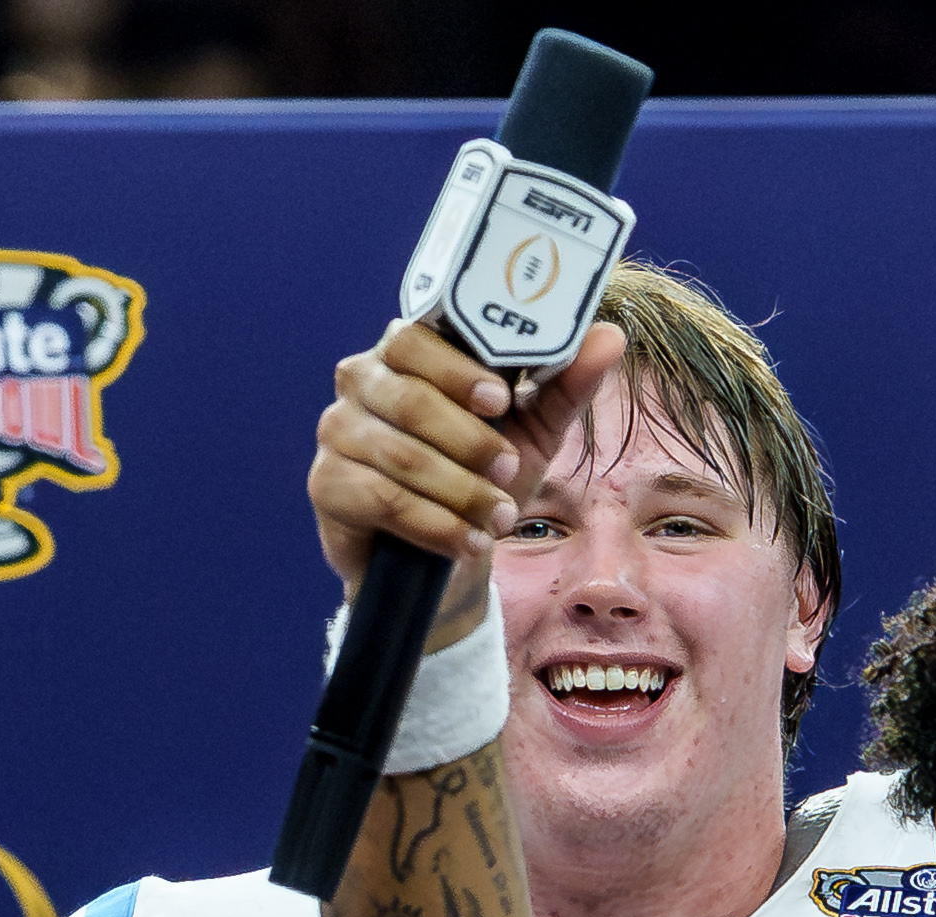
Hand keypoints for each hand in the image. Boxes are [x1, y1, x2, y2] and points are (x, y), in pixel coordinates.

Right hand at [309, 318, 630, 621]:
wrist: (446, 561)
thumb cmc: (482, 480)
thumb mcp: (532, 434)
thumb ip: (564, 385)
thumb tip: (609, 337)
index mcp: (404, 356)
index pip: (414, 338)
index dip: (457, 369)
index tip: (500, 400)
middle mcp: (361, 383)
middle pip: (410, 398)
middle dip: (470, 441)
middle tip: (508, 470)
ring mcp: (337, 433)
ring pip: (402, 455)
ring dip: (462, 492)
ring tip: (500, 517)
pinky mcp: (327, 486)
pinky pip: (383, 499)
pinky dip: (436, 525)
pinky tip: (468, 542)